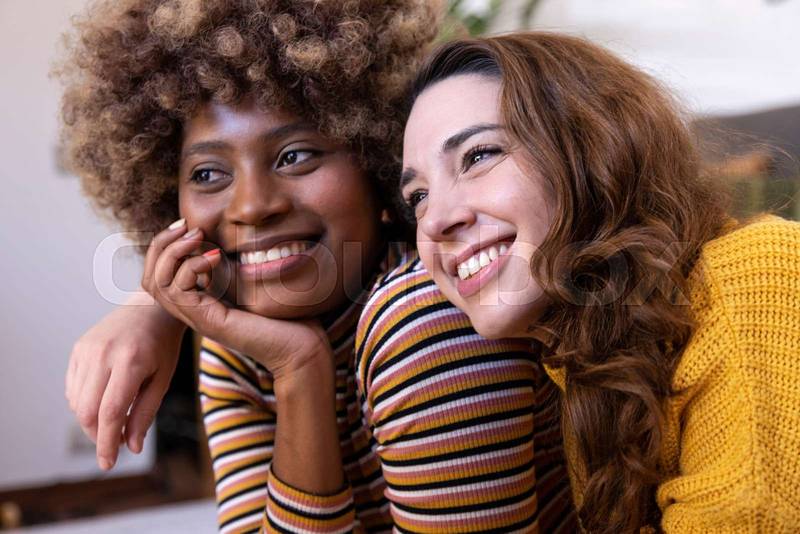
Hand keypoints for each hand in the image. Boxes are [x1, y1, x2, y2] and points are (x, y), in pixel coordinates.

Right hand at [66, 293, 185, 469]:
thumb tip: (133, 447)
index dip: (108, 442)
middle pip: (87, 411)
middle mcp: (103, 355)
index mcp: (130, 362)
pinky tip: (102, 399)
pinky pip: (73, 388)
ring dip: (91, 420)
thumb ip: (146, 413)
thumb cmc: (163, 345)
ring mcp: (87, 350)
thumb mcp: (163, 379)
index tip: (108, 464)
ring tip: (114, 417)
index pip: (110, 412)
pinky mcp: (78, 349)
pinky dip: (83, 403)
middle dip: (98, 435)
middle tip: (115, 443)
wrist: (151, 308)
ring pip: (76, 402)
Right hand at [141, 222, 332, 380]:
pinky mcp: (209, 322)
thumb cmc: (286, 315)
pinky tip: (215, 257)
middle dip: (162, 244)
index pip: (159, 273)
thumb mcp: (252, 280)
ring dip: (173, 252)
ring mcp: (198, 318)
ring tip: (198, 237)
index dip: (166, 244)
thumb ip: (233, 265)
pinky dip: (191, 268)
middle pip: (149, 277)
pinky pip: (178, 292)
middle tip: (186, 225)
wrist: (303, 347)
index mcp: (200, 301)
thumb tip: (221, 238)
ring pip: (156, 284)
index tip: (188, 224)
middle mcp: (193, 312)